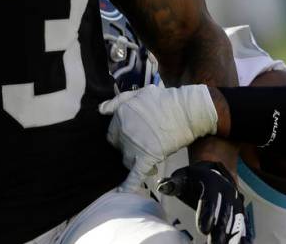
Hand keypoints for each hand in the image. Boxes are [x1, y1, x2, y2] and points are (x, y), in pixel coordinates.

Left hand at [98, 85, 217, 191]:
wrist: (185, 111)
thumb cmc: (163, 100)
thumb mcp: (139, 93)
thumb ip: (118, 100)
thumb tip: (101, 110)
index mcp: (120, 115)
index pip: (112, 133)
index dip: (121, 137)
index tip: (131, 138)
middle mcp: (123, 131)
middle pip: (119, 148)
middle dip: (127, 149)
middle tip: (143, 146)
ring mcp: (134, 145)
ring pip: (126, 160)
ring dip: (134, 161)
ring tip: (148, 159)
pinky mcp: (147, 157)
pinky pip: (135, 175)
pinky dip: (128, 185)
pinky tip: (121, 192)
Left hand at [157, 162, 250, 243]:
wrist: (214, 173)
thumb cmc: (193, 179)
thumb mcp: (182, 177)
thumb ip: (173, 183)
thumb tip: (162, 186)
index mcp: (211, 181)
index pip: (209, 199)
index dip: (207, 214)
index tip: (203, 229)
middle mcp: (227, 191)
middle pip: (224, 214)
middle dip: (220, 231)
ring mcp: (236, 202)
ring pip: (236, 221)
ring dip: (232, 237)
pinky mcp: (240, 212)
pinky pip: (242, 226)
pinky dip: (241, 237)